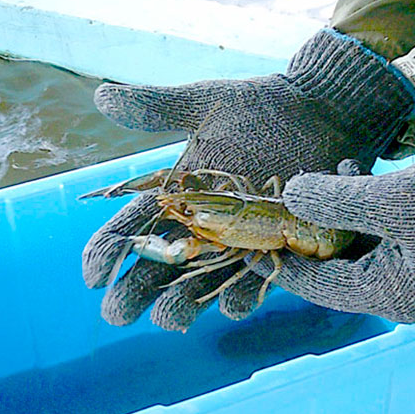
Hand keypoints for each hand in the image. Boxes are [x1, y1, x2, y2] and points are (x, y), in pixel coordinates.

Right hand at [82, 29, 414, 330]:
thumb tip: (100, 96)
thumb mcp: (204, 101)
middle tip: (116, 315)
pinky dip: (246, 291)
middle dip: (137, 290)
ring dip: (185, 300)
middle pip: (161, 263)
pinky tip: (234, 307)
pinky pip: (259, 276)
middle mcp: (204, 221)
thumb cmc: (263, 104)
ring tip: (169, 317)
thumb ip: (154, 106)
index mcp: (178, 191)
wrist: (322, 110)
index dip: (108, 252)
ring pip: (205, 279)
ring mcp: (240, 237)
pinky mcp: (278, 243)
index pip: (133, 227)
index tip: (92, 276)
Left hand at [254, 150, 414, 322]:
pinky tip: (355, 171)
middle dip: (307, 231)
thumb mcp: (397, 199)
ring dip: (336, 210)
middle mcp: (399, 290)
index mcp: (390, 295)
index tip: (248, 245)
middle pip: (334, 265)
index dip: (281, 262)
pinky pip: (381, 231)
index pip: (318, 285)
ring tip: (319, 175)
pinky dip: (364, 205)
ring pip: (356, 243)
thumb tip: (289, 195)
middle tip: (274, 203)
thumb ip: (338, 200)